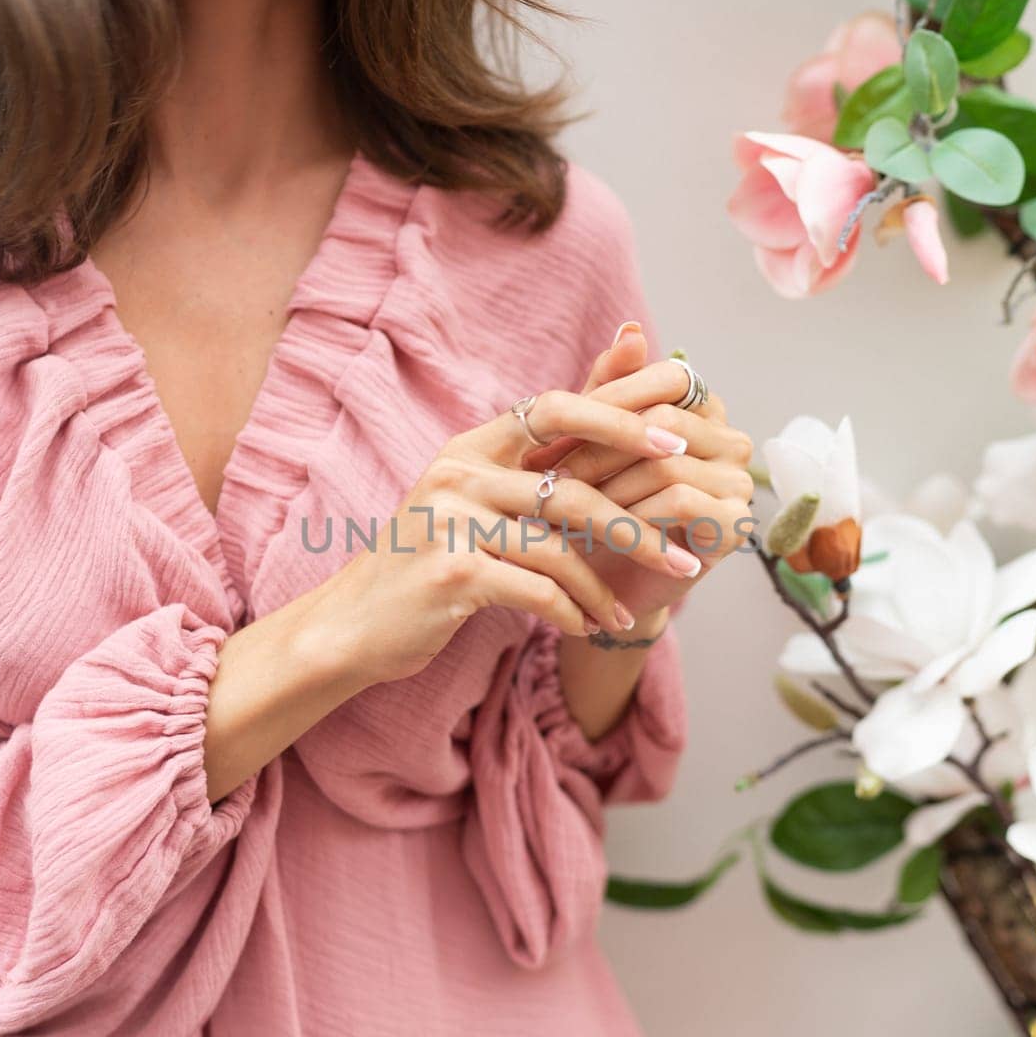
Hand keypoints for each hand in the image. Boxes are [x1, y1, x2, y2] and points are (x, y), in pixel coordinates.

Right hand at [313, 388, 703, 685]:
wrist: (352, 624)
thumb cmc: (429, 562)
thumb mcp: (475, 504)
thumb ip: (534, 467)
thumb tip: (603, 424)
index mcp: (472, 447)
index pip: (557, 408)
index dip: (621, 417)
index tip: (679, 437)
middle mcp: (459, 472)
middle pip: (570, 486)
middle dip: (635, 525)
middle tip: (684, 555)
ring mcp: (451, 520)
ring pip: (557, 549)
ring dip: (602, 590)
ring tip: (625, 618)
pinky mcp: (450, 572)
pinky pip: (534, 590)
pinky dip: (568, 613)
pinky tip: (584, 628)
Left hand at [537, 326, 754, 620]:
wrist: (604, 586)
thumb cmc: (595, 507)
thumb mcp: (591, 441)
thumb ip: (609, 387)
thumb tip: (631, 328)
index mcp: (703, 409)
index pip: (667, 376)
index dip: (610, 398)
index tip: (554, 429)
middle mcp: (731, 440)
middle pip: (664, 419)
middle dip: (598, 447)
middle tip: (548, 477)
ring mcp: (739, 482)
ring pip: (666, 462)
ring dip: (606, 487)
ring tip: (563, 508)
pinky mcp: (736, 525)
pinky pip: (680, 500)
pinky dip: (630, 513)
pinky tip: (597, 530)